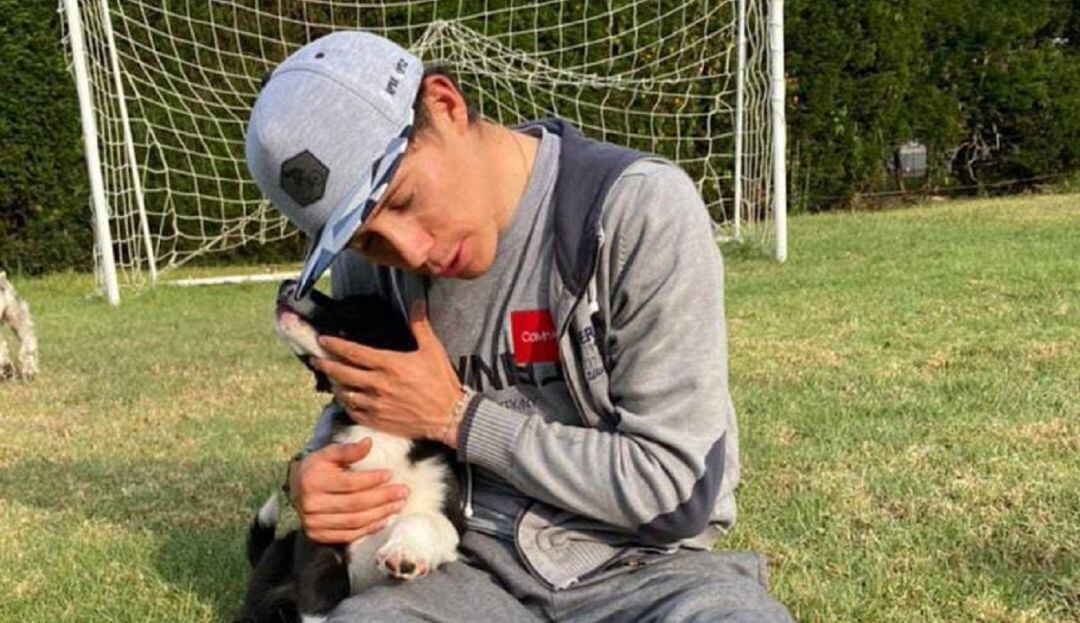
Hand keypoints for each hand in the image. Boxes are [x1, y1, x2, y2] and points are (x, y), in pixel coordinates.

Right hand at [290, 439, 409, 543]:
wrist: (295, 489)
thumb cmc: (317, 468)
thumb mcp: (328, 454)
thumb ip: (348, 450)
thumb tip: (369, 442)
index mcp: (313, 481)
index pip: (349, 483)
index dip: (372, 479)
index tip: (391, 474)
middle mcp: (311, 505)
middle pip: (355, 504)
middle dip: (383, 498)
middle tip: (403, 492)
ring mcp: (314, 523)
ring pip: (354, 522)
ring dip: (380, 514)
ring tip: (398, 505)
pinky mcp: (318, 535)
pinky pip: (348, 535)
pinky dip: (369, 529)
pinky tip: (384, 520)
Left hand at [314, 300, 463, 444]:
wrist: (450, 415)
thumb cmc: (441, 382)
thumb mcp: (433, 350)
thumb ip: (420, 326)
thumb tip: (417, 303)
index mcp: (389, 364)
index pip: (354, 352)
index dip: (335, 345)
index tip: (323, 340)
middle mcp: (378, 384)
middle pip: (343, 372)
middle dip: (326, 364)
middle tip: (315, 359)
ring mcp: (376, 404)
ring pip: (345, 393)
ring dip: (335, 384)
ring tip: (330, 378)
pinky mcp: (378, 420)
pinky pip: (353, 412)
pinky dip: (346, 404)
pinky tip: (345, 398)